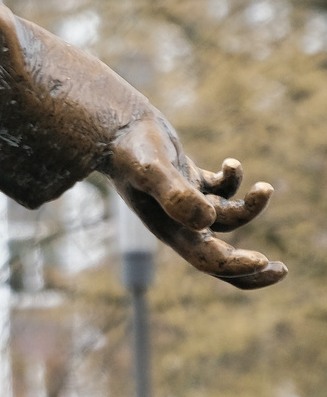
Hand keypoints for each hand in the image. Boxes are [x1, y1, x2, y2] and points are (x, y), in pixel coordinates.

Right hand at [105, 113, 285, 288]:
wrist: (115, 127)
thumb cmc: (131, 149)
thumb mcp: (151, 171)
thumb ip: (176, 195)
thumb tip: (207, 222)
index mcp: (169, 229)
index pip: (207, 260)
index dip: (235, 266)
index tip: (262, 260)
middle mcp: (177, 222)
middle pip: (217, 257)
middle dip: (251, 268)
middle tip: (281, 270)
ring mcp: (183, 202)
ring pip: (226, 219)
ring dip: (251, 207)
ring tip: (265, 187)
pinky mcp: (188, 182)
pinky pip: (220, 192)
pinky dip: (233, 181)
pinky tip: (232, 163)